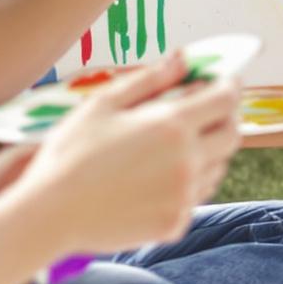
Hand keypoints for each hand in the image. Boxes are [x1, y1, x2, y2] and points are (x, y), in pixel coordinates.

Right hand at [11, 53, 244, 250]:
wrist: (50, 214)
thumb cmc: (70, 153)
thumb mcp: (104, 104)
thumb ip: (150, 78)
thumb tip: (183, 58)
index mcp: (173, 126)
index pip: (225, 100)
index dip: (230, 85)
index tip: (224, 81)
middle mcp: (188, 162)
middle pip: (232, 134)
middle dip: (226, 117)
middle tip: (206, 110)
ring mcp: (184, 197)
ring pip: (217, 167)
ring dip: (208, 150)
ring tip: (175, 145)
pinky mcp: (175, 224)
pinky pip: (196, 197)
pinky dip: (189, 183)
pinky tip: (160, 178)